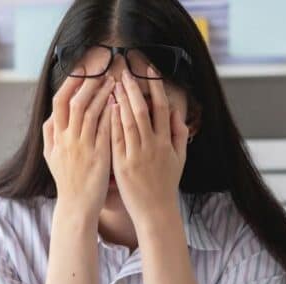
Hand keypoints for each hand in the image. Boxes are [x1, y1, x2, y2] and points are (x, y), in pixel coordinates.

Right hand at [42, 72, 116, 218]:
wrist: (76, 205)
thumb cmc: (67, 180)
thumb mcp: (50, 156)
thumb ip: (49, 134)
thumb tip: (50, 116)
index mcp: (56, 137)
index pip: (59, 102)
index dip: (70, 83)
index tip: (81, 70)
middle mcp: (67, 139)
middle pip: (76, 102)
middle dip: (89, 83)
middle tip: (101, 70)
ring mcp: (83, 147)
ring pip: (92, 112)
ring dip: (103, 94)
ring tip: (114, 82)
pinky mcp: (99, 155)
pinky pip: (106, 129)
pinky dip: (111, 113)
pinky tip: (120, 103)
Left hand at [111, 67, 189, 227]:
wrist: (155, 211)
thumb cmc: (166, 185)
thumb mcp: (179, 159)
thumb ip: (179, 134)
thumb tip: (176, 112)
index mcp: (166, 143)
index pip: (161, 108)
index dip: (155, 87)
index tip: (149, 70)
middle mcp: (152, 146)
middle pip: (141, 110)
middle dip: (133, 88)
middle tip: (125, 71)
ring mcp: (135, 155)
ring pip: (127, 122)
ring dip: (120, 100)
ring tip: (113, 84)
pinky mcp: (121, 164)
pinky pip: (115, 138)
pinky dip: (111, 121)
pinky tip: (106, 107)